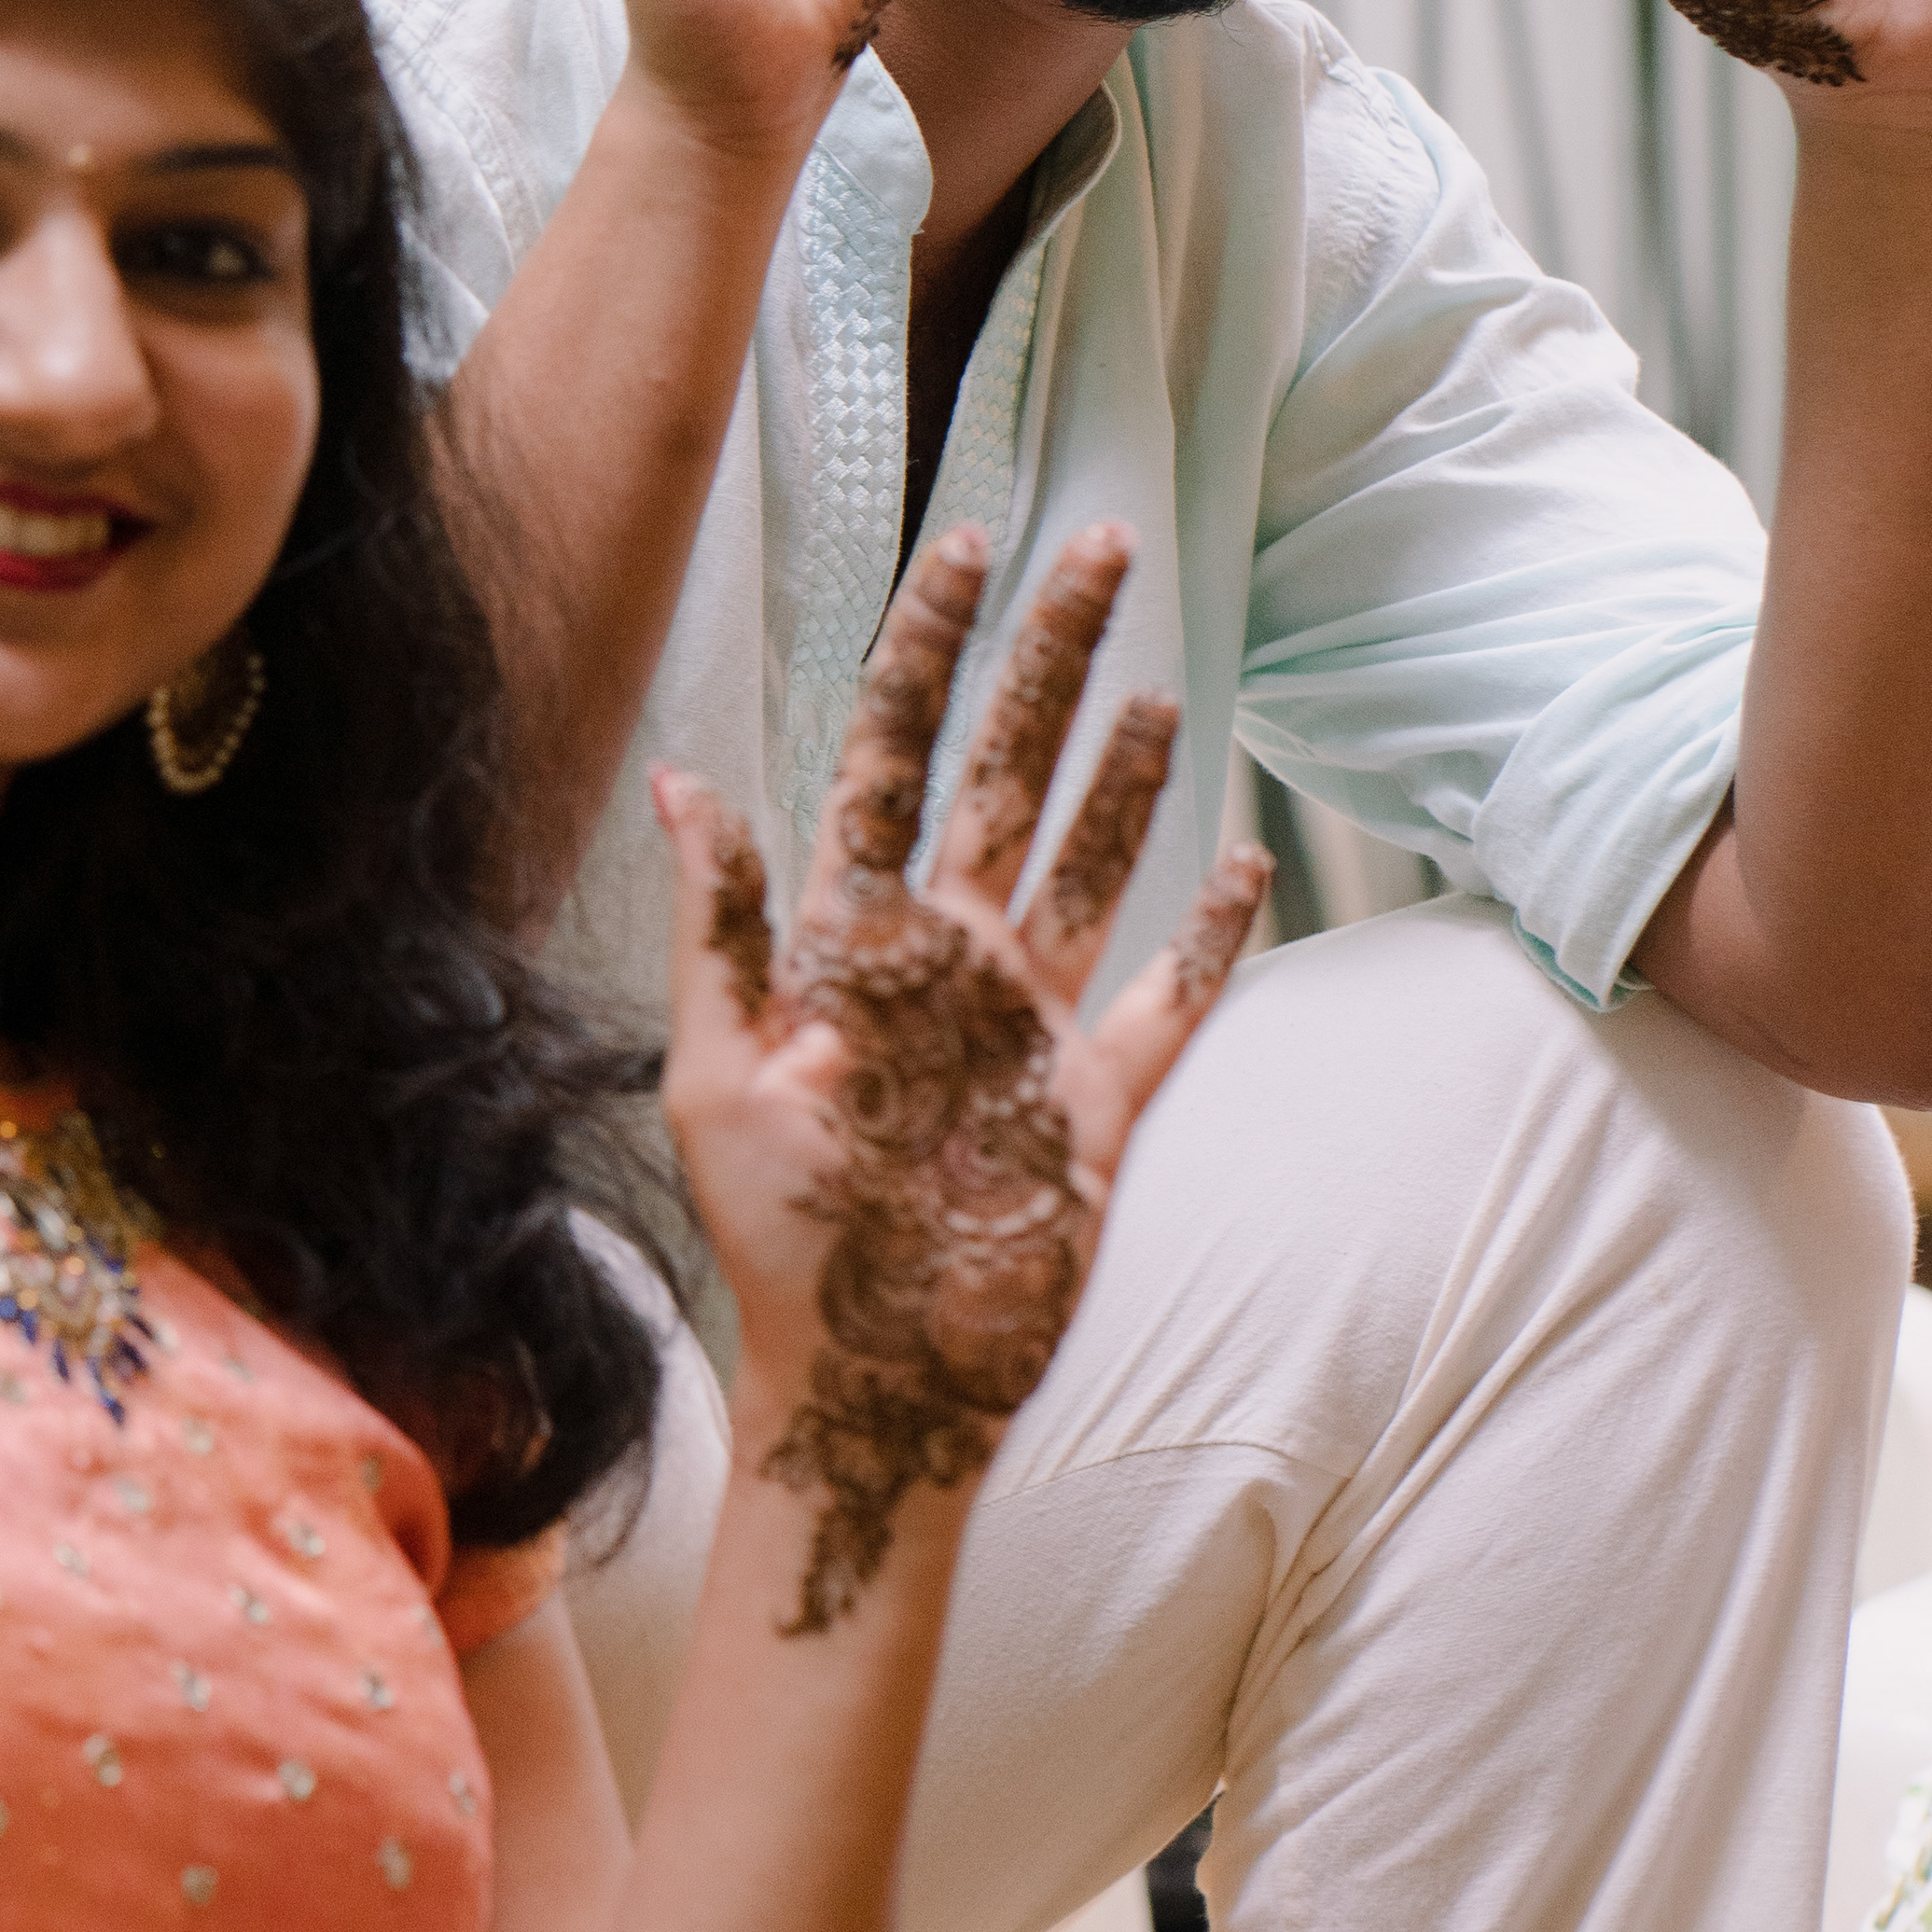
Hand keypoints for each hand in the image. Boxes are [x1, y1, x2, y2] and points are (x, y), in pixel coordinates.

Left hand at [654, 527, 1267, 1634]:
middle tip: (1099, 548)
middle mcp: (949, 960)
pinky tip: (1245, 861)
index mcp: (855, 939)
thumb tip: (686, 786)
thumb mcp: (717, 1079)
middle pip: (1010, 773)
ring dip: (1121, 774)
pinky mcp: (1101, 1105)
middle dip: (1049, 661)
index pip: (897, 755)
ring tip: (1149, 681)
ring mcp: (1030, 1027)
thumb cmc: (776, 1243)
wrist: (873, 1388)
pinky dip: (1213, 936)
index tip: (967, 544)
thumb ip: (721, 932)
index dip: (930, 649)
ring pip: (1090, 863)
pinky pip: (1170, 1000)